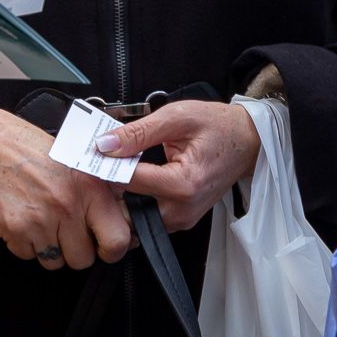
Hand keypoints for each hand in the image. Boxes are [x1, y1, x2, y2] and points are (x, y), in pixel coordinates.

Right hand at [0, 105, 131, 270]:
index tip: (102, 248)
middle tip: (61, 229)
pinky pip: (27, 255)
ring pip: (54, 261)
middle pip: (82, 259)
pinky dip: (23, 243)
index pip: (117, 240)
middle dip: (72, 250)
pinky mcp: (16, 229)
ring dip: (47, 247)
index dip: (111, 250)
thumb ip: (100, 192)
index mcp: (90, 187)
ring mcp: (41, 219)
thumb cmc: (30, 151)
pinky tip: (20, 217)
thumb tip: (125, 222)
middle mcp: (68, 204)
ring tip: (39, 219)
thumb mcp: (75, 162)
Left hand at [100, 101, 261, 232]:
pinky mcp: (181, 219)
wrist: (247, 142)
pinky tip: (129, 179)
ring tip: (110, 171)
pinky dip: (134, 200)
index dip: (105, 167)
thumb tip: (106, 144)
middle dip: (108, 189)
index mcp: (183, 184)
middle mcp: (182, 209)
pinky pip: (148, 216)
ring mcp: (182, 218)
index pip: (129, 182)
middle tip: (94, 167)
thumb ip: (138, 132)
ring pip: (136, 217)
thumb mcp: (177, 117)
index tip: (89, 155)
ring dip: (119, 197)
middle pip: (128, 208)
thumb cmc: (218, 127)